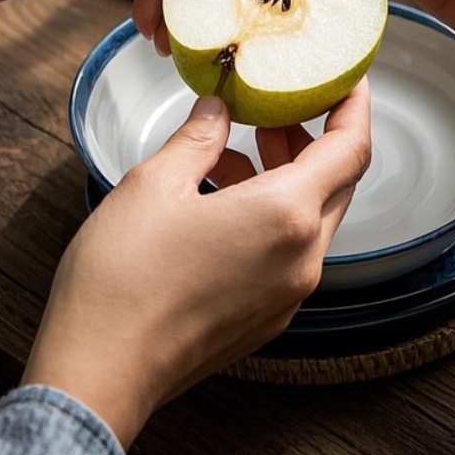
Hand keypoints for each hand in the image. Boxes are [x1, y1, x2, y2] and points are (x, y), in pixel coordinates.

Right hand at [22, 79, 370, 446]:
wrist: (98, 373)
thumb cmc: (123, 279)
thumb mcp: (155, 183)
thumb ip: (199, 137)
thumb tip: (218, 107)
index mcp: (285, 216)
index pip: (352, 149)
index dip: (356, 107)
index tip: (348, 81)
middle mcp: (302, 259)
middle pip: (337, 183)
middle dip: (313, 140)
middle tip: (276, 111)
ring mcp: (288, 295)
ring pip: (312, 219)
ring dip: (288, 177)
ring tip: (235, 151)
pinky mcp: (266, 318)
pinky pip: (289, 253)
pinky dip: (272, 215)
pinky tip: (222, 200)